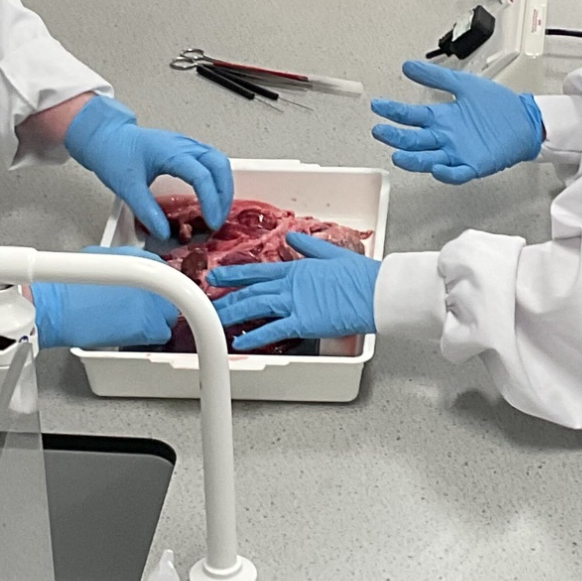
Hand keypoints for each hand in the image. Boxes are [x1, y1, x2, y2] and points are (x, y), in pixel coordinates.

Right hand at [32, 248, 178, 349]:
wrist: (56, 306)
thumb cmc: (65, 285)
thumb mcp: (96, 260)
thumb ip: (120, 265)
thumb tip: (126, 273)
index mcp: (136, 257)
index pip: (163, 271)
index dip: (157, 287)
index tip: (152, 296)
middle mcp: (149, 277)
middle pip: (169, 294)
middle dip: (156, 305)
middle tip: (140, 312)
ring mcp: (151, 301)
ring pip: (168, 316)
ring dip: (155, 321)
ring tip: (133, 325)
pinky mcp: (148, 325)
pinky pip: (161, 335)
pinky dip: (150, 338)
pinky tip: (133, 337)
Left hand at [64, 94, 233, 240]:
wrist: (106, 136)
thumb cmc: (114, 153)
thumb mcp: (127, 187)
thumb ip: (147, 211)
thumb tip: (164, 232)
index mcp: (170, 151)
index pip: (202, 176)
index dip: (211, 201)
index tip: (211, 222)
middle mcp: (183, 145)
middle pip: (219, 165)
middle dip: (224, 194)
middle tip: (218, 218)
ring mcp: (186, 145)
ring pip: (219, 161)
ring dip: (223, 186)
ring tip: (218, 209)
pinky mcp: (185, 149)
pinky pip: (211, 161)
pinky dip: (216, 180)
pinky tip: (211, 195)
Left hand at [208, 232, 379, 349]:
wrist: (376, 292)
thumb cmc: (361, 277)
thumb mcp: (333, 254)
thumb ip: (310, 246)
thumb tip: (294, 237)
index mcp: (296, 268)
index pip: (256, 271)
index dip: (233, 274)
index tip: (216, 276)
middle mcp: (290, 284)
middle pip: (249, 290)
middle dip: (225, 296)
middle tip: (205, 301)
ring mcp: (295, 302)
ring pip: (254, 306)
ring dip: (232, 315)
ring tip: (214, 322)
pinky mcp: (303, 321)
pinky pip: (273, 330)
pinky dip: (254, 337)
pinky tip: (240, 343)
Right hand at [371, 60, 543, 183]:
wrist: (524, 120)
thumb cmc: (497, 105)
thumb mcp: (464, 84)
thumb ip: (436, 77)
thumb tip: (409, 66)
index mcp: (441, 118)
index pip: (410, 116)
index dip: (393, 112)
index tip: (378, 105)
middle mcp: (445, 137)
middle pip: (414, 140)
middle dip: (396, 136)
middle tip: (381, 131)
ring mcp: (457, 152)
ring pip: (428, 159)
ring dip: (413, 159)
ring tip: (399, 155)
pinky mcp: (473, 165)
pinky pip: (456, 173)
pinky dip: (446, 172)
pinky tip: (437, 166)